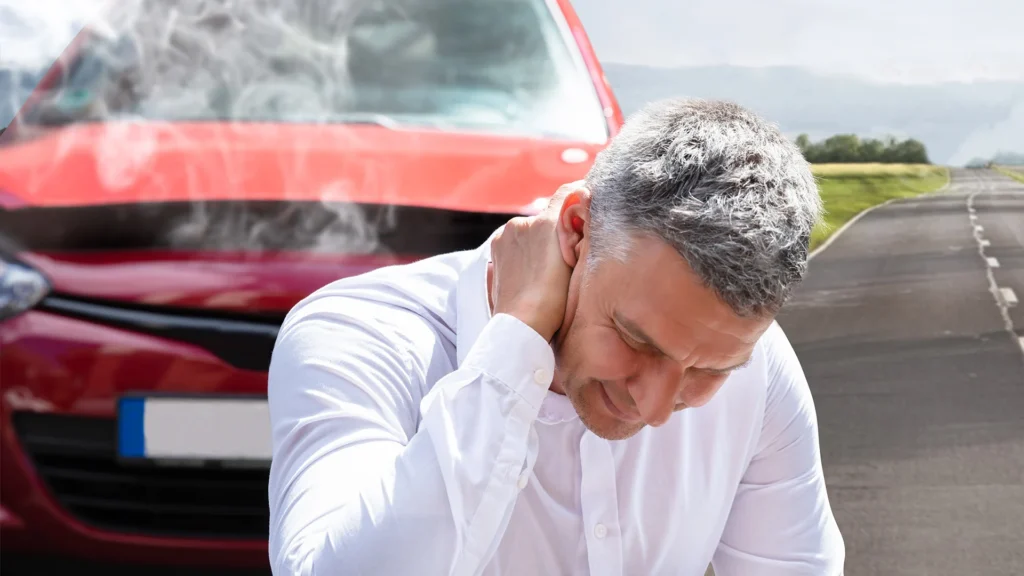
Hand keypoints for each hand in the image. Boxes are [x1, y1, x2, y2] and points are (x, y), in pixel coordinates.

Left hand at [489, 182, 580, 341]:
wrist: (522, 323)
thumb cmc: (555, 300)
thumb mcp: (576, 262)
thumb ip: (578, 233)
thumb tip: (581, 214)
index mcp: (545, 222)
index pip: (567, 192)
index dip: (580, 192)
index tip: (587, 197)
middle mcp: (521, 223)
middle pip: (547, 216)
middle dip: (558, 227)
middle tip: (568, 250)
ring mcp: (505, 236)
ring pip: (530, 230)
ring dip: (539, 240)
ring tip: (546, 266)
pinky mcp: (495, 250)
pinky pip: (515, 241)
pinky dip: (524, 250)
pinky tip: (530, 270)